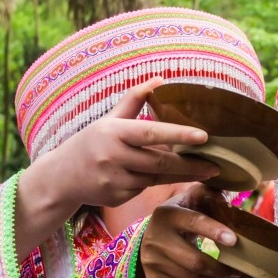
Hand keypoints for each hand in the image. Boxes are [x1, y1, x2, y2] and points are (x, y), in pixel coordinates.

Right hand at [32, 82, 218, 218]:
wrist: (60, 177)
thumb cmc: (90, 142)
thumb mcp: (109, 119)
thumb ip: (134, 99)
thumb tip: (160, 78)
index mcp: (114, 132)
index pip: (151, 133)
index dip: (178, 134)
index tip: (203, 136)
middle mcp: (113, 157)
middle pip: (160, 162)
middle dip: (191, 166)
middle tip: (216, 166)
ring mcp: (114, 180)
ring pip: (155, 178)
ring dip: (178, 175)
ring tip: (204, 171)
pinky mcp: (117, 198)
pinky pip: (143, 189)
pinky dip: (152, 182)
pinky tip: (157, 177)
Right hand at [137, 183, 247, 277]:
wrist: (153, 235)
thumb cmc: (182, 215)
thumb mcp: (191, 199)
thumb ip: (209, 193)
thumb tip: (225, 198)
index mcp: (167, 214)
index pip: (193, 222)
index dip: (214, 231)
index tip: (234, 240)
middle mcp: (155, 238)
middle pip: (194, 261)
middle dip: (221, 269)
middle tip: (241, 271)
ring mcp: (152, 261)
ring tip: (234, 277)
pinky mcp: (154, 277)